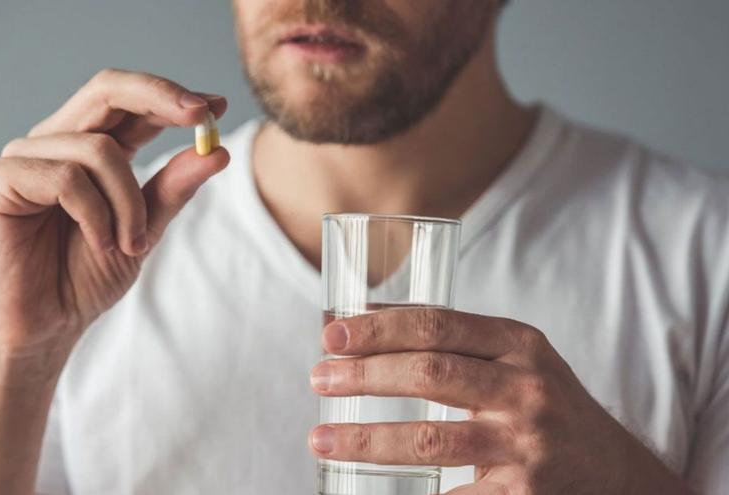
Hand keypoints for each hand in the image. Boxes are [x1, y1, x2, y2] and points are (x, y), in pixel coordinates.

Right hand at [0, 69, 228, 375]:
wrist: (44, 326)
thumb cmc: (85, 278)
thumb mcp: (145, 229)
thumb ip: (173, 189)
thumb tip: (218, 150)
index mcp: (89, 147)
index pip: (131, 102)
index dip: (173, 96)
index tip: (218, 106)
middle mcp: (56, 141)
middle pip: (108, 88)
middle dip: (161, 98)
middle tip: (201, 115)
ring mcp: (25, 156)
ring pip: (99, 150)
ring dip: (129, 202)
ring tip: (129, 244)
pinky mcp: (0, 179)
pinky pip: (67, 178)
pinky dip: (96, 215)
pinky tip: (98, 243)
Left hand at [308, 308, 691, 493]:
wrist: (610, 468)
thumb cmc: (542, 403)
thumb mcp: (512, 357)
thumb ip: (452, 338)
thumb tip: (364, 318)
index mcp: (518, 343)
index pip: (437, 325)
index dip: (379, 328)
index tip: (331, 336)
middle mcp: (526, 388)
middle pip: (430, 373)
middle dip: (364, 375)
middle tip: (317, 380)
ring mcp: (526, 444)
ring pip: (431, 439)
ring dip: (366, 440)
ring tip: (320, 439)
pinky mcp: (523, 492)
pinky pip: (454, 494)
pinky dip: (407, 492)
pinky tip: (368, 488)